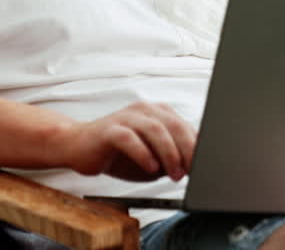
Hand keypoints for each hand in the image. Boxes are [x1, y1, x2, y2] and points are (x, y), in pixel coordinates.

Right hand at [57, 102, 196, 181]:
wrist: (79, 147)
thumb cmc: (118, 154)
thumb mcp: (152, 158)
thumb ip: (171, 159)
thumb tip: (194, 168)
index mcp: (158, 114)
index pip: (185, 127)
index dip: (197, 147)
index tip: (205, 167)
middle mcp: (144, 110)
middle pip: (174, 125)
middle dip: (187, 150)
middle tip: (190, 172)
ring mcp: (126, 117)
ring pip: (155, 129)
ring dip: (169, 153)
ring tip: (174, 173)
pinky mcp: (109, 129)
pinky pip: (129, 138)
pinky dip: (143, 153)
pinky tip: (150, 167)